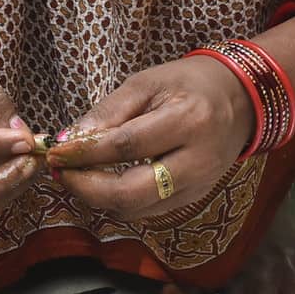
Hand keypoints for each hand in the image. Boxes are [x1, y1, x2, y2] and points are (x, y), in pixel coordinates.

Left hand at [48, 55, 253, 221]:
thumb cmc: (189, 84)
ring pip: (137, 209)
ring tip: (77, 175)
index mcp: (189, 120)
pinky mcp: (195, 198)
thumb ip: (108, 113)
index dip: (84, 153)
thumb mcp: (147, 83)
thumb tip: (69, 141)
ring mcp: (199, 185)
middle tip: (61, 172)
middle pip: (132, 192)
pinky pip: (148, 211)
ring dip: (98, 198)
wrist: (239, 100)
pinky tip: (103, 183)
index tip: (55, 152)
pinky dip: (119, 202)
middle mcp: (198, 160)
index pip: (126, 146)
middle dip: (87, 188)